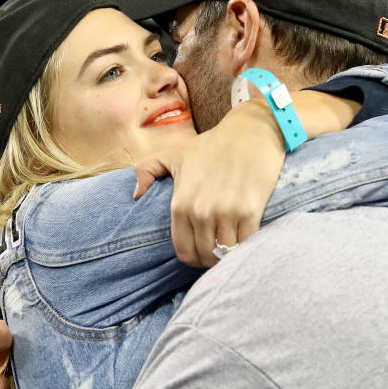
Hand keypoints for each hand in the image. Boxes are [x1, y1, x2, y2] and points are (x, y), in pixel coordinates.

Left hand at [134, 99, 285, 267]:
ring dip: (229, 254)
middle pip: (205, 255)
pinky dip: (246, 246)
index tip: (202, 253)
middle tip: (219, 252)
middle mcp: (201, 212)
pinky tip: (247, 240)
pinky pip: (246, 243)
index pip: (184, 251)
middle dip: (211, 258)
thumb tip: (136, 195)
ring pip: (225, 253)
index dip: (193, 258)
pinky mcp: (250, 210)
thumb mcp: (173, 153)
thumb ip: (147, 169)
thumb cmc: (213, 143)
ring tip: (233, 247)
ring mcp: (226, 212)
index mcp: (181, 203)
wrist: (251, 130)